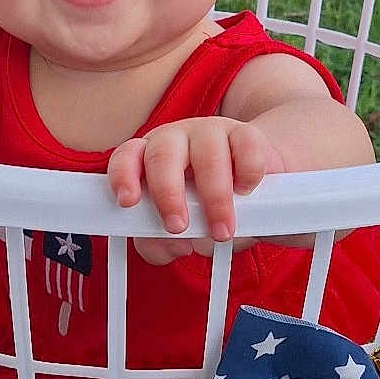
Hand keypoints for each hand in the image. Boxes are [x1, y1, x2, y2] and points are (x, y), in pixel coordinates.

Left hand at [108, 117, 283, 264]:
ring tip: (222, 231)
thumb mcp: (179, 231)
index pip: (127, 157)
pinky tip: (245, 191)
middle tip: (178, 227)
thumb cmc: (206, 208)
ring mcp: (212, 132)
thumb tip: (174, 246)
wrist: (256, 190)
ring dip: (214, 198)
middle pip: (162, 155)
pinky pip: (246, 149)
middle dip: (168, 195)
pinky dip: (247, 175)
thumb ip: (162, 244)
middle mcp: (176, 140)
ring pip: (207, 155)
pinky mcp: (247, 134)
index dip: (123, 176)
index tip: (127, 202)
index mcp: (150, 159)